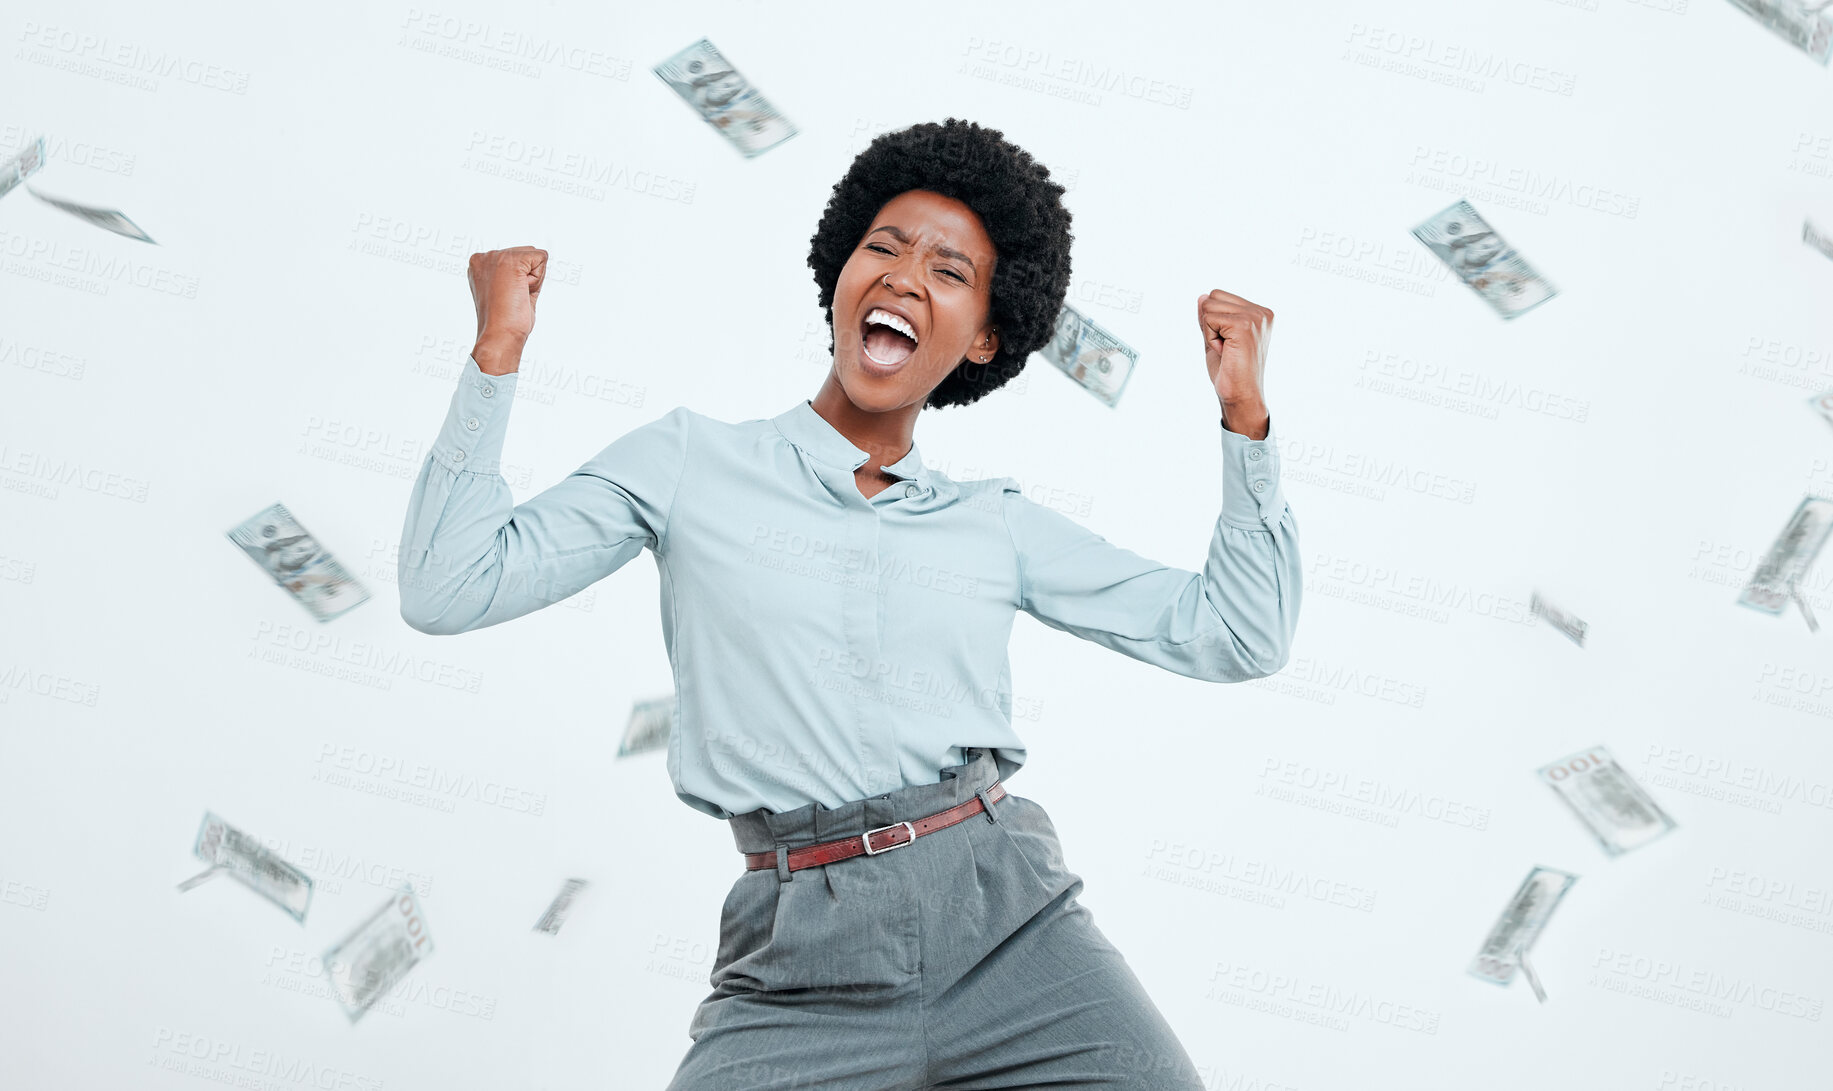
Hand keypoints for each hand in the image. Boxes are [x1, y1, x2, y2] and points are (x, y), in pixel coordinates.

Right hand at [468, 246, 547, 374]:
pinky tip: (521, 292)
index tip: (507, 298)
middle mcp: (484, 257)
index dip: (521, 281)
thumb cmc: (504, 322)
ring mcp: (496, 256)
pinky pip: (541, 258)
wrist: (500, 335)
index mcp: (479, 265)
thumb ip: (515, 274)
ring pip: (534, 256)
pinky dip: (538, 279)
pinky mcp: (511, 260)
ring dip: (533, 279)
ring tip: (515, 296)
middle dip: (528, 278)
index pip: (516, 258)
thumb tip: (537, 259)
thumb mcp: (506, 292)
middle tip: (513, 298)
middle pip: (526, 254)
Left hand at [1197, 289, 1272, 438]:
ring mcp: (1255, 317)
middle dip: (1210, 323)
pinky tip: (1225, 352)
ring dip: (1210, 332)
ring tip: (1227, 350)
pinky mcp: (1244, 325)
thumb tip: (1201, 297)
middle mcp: (1261, 312)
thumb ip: (1211, 318)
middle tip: (1226, 348)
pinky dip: (1210, 338)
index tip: (1227, 344)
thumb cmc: (1230, 373)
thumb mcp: (1216, 339)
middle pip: (1213, 296)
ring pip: (1209, 306)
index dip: (1213, 321)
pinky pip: (1209, 318)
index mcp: (1259, 314)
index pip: (1219, 296)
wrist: (1241, 396)